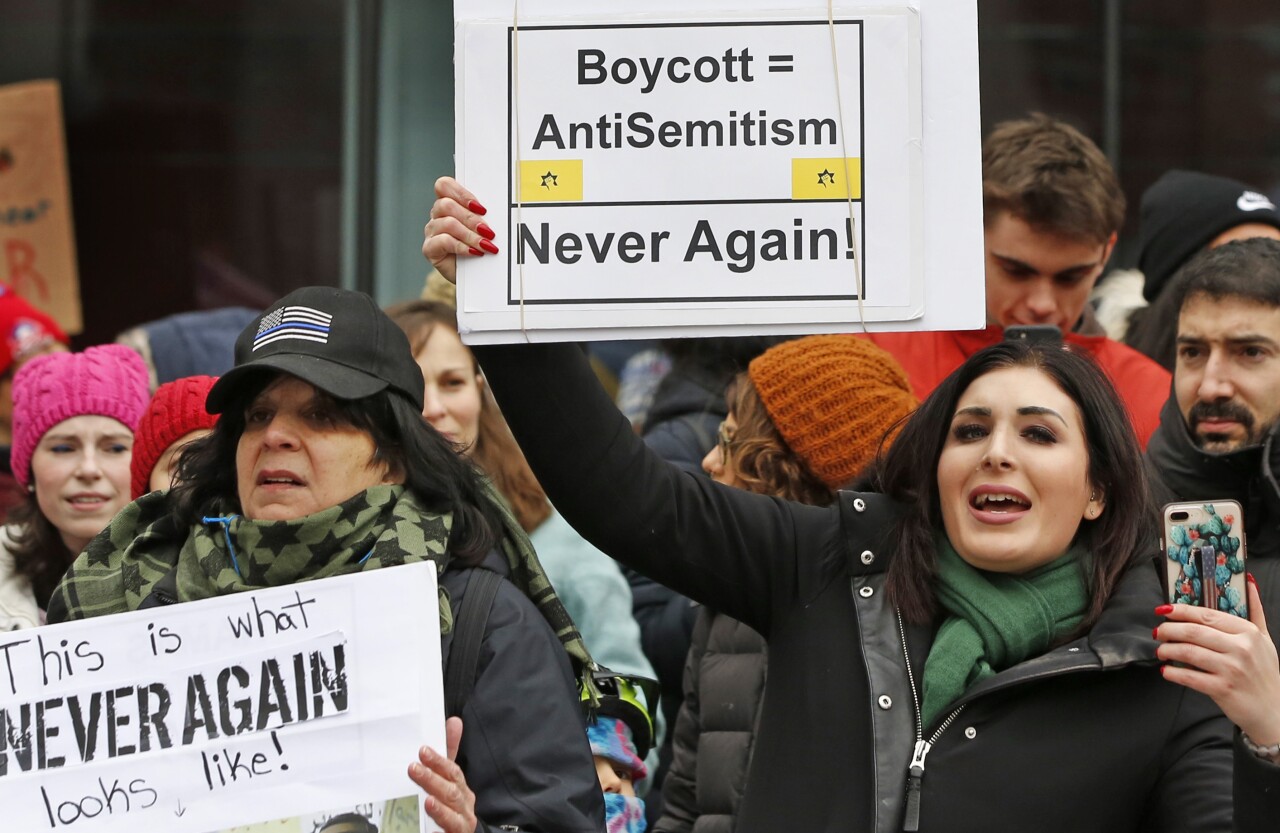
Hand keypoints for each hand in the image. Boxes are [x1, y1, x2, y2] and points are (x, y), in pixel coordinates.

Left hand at [408, 716, 477, 832]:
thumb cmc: (452, 808)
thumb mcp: (449, 780)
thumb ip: (449, 754)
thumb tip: (454, 722)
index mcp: (462, 790)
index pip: (452, 772)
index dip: (439, 761)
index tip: (422, 751)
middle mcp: (464, 807)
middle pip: (451, 792)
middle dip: (433, 779)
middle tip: (413, 769)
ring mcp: (461, 825)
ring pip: (452, 814)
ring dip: (440, 807)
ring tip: (427, 800)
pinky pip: (448, 832)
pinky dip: (440, 827)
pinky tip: (430, 823)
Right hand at [423, 177, 496, 284]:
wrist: (476, 275)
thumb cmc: (480, 247)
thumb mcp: (483, 227)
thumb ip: (483, 215)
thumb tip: (497, 210)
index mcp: (448, 203)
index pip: (444, 185)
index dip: (461, 193)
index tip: (482, 208)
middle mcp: (437, 215)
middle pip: (446, 205)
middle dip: (471, 218)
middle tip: (489, 232)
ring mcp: (432, 231)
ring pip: (447, 223)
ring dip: (470, 234)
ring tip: (486, 245)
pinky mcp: (430, 249)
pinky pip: (443, 241)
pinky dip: (462, 246)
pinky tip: (475, 252)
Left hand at [1156, 575, 1279, 745]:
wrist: (1274, 711)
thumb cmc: (1266, 674)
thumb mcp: (1265, 639)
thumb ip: (1255, 611)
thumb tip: (1249, 582)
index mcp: (1248, 632)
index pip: (1207, 615)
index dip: (1181, 611)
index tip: (1163, 610)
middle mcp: (1241, 648)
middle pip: (1193, 632)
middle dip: (1168, 629)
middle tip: (1157, 631)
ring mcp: (1232, 669)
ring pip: (1188, 652)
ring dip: (1167, 650)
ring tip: (1160, 650)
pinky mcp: (1223, 689)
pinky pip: (1189, 677)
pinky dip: (1173, 673)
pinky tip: (1166, 671)